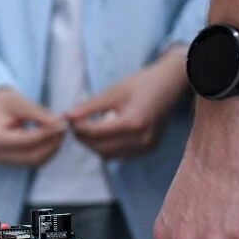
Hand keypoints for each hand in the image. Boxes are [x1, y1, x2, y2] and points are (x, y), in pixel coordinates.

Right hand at [0, 88, 66, 166]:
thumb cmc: (2, 104)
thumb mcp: (19, 102)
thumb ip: (39, 114)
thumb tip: (60, 124)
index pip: (27, 140)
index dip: (48, 133)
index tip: (63, 123)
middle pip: (32, 156)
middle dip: (52, 144)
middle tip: (65, 128)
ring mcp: (3, 161)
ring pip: (35, 162)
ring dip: (51, 149)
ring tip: (60, 132)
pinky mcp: (10, 163)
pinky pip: (33, 162)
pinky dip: (46, 152)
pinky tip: (53, 138)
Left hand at [68, 48, 188, 158]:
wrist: (171, 84)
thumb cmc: (142, 83)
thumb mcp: (114, 91)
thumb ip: (90, 106)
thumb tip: (67, 116)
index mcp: (133, 122)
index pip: (96, 133)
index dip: (78, 128)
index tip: (67, 120)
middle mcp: (142, 139)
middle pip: (100, 148)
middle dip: (83, 139)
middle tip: (74, 126)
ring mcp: (147, 146)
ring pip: (109, 155)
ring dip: (94, 146)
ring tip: (87, 129)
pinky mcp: (149, 149)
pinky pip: (120, 155)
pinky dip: (108, 148)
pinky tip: (103, 135)